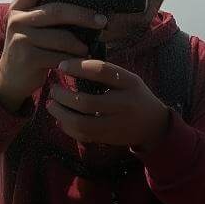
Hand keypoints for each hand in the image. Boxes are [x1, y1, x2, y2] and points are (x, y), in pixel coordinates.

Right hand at [0, 0, 107, 112]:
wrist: (11, 78)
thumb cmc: (30, 48)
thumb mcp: (32, 27)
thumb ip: (48, 15)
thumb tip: (86, 7)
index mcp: (19, 8)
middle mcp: (17, 20)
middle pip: (56, 11)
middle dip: (83, 15)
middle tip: (101, 21)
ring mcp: (21, 39)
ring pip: (61, 37)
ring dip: (80, 44)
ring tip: (87, 49)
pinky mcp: (28, 58)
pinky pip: (59, 56)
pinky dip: (73, 60)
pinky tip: (79, 61)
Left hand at [47, 58, 169, 149]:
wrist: (153, 125)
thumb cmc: (134, 95)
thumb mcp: (127, 80)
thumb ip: (106, 74)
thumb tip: (72, 65)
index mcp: (130, 83)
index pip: (101, 71)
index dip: (78, 67)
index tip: (61, 66)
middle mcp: (124, 104)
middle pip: (87, 102)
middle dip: (64, 96)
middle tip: (53, 89)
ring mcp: (117, 125)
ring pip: (82, 123)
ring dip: (61, 114)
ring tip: (51, 104)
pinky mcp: (109, 138)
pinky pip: (83, 136)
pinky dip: (67, 127)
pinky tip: (60, 119)